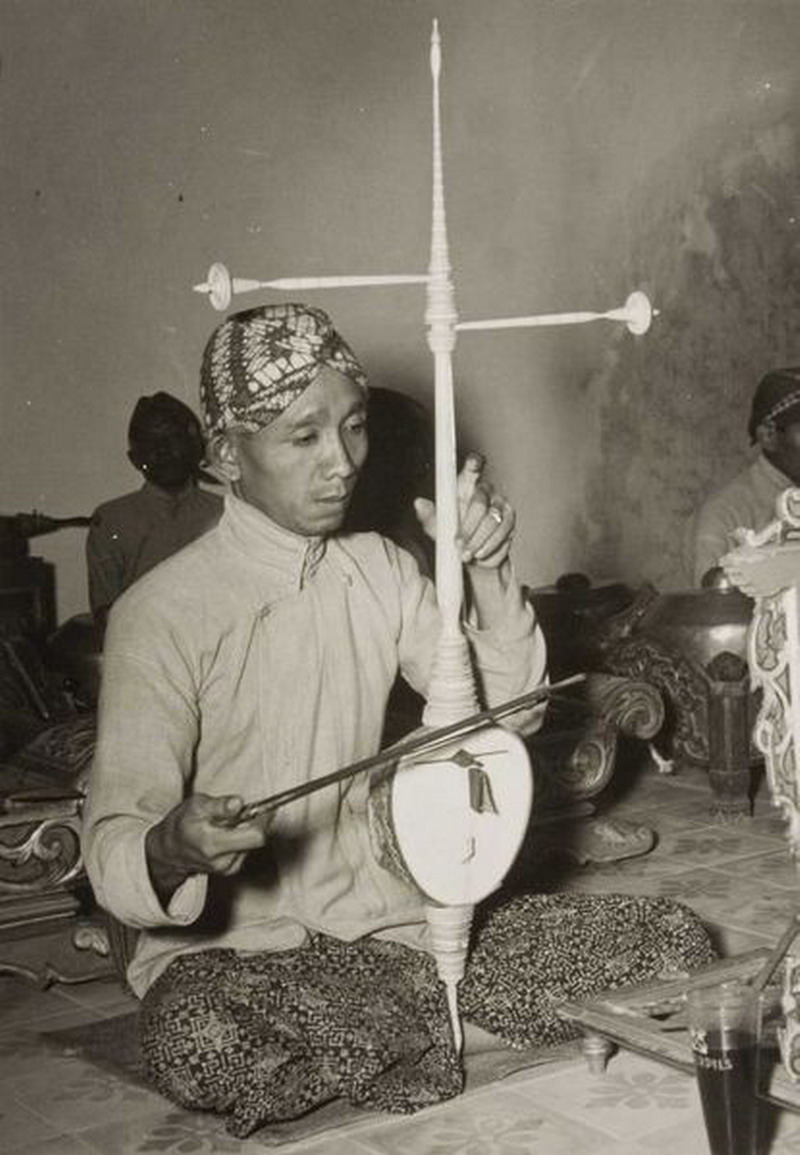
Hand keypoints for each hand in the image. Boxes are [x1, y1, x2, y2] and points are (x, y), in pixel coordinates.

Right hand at [145, 793, 270, 905]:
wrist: (169, 850)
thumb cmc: (181, 824)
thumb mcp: (196, 806)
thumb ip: (219, 806)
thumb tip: (238, 803)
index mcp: (213, 844)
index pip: (255, 837)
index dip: (264, 820)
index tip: (268, 807)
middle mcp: (223, 861)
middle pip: (257, 840)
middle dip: (255, 823)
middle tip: (242, 812)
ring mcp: (228, 868)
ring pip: (252, 844)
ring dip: (246, 830)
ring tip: (228, 823)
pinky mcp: (231, 870)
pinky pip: (247, 850)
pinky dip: (242, 839)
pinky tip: (227, 834)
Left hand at [414, 453, 515, 567]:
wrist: (470, 554)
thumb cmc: (452, 532)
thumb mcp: (435, 525)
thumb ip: (428, 514)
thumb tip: (419, 504)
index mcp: (466, 486)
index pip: (472, 469)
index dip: (474, 464)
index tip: (473, 464)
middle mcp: (486, 492)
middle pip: (479, 503)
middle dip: (468, 527)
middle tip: (458, 543)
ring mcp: (500, 506)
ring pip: (493, 521)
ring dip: (478, 541)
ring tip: (467, 553)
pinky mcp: (510, 522)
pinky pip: (503, 534)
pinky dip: (490, 547)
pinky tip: (480, 554)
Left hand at [722, 541, 799, 599]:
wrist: (791, 564)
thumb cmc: (778, 553)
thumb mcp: (760, 547)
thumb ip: (748, 548)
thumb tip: (740, 546)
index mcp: (744, 563)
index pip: (727, 563)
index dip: (724, 561)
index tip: (721, 561)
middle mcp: (747, 575)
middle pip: (731, 576)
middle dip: (729, 572)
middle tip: (729, 569)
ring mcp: (755, 584)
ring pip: (739, 585)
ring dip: (737, 581)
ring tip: (737, 578)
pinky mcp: (762, 591)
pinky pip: (749, 592)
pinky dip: (746, 589)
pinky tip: (747, 586)